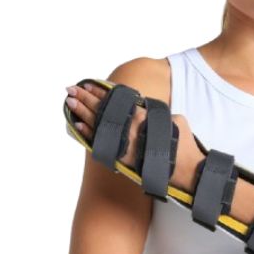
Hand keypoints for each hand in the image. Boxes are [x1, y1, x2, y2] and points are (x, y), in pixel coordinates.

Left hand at [65, 82, 204, 192]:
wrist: (183, 169)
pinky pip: (100, 142)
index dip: (101, 91)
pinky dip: (88, 133)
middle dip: (86, 98)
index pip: (117, 99)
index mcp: (142, 115)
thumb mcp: (174, 120)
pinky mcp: (121, 157)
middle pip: (103, 109)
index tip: (89, 84)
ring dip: (83, 111)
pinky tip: (77, 124)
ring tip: (70, 102)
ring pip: (98, 123)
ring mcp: (123, 142)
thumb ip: (158, 114)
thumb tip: (150, 112)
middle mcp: (130, 126)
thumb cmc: (182, 144)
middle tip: (71, 89)